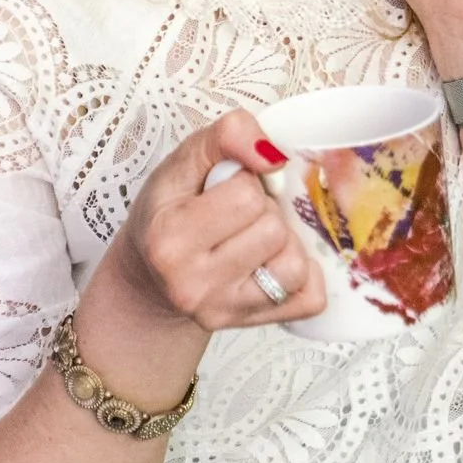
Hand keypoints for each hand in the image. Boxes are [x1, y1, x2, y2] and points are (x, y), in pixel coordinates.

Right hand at [98, 109, 326, 332]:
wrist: (151, 277)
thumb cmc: (168, 213)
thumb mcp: (182, 162)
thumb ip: (226, 137)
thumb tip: (274, 153)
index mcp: (170, 238)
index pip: (246, 195)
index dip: (244, 181)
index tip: (223, 188)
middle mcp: (192, 284)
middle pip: (273, 229)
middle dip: (263, 212)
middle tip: (238, 215)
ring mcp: (223, 311)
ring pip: (294, 265)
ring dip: (283, 243)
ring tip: (256, 238)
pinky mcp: (250, 325)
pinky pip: (310, 300)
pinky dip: (303, 277)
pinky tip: (274, 263)